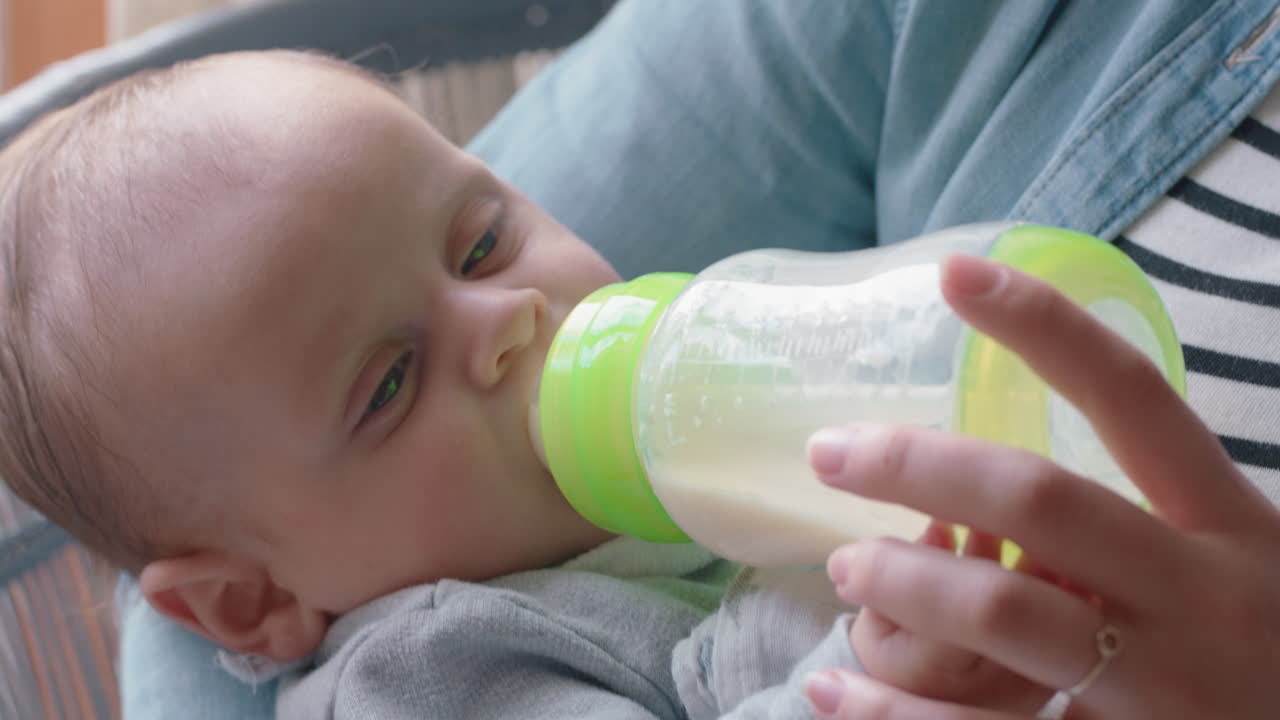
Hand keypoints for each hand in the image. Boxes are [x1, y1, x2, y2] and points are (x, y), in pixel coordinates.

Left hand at [803, 254, 1279, 718]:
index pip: (1132, 397)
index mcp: (1229, 523)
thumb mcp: (1232, 566)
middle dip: (919, 464)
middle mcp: (1202, 594)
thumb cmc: (1259, 650)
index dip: (1044, 327)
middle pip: (1041, 498)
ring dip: (901, 578)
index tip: (955, 273)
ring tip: (846, 565)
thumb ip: (1142, 519)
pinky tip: (831, 690)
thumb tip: (992, 477)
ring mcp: (1162, 685)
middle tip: (831, 453)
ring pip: (1001, 609)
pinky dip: (888, 713)